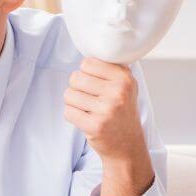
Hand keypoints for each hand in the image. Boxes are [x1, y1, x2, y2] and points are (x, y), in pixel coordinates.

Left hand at [63, 57, 153, 195]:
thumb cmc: (121, 113)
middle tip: (90, 99)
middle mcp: (118, 92)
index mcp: (124, 78)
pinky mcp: (95, 125)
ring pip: (69, 95)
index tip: (96, 84)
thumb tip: (88, 49)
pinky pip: (68, 111)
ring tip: (88, 110)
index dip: (86, 73)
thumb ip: (109, 69)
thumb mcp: (125, 86)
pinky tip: (86, 119)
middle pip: (75, 78)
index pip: (88, 63)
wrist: (127, 146)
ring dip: (74, 103)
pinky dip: (73, 115)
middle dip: (77, 88)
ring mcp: (107, 109)